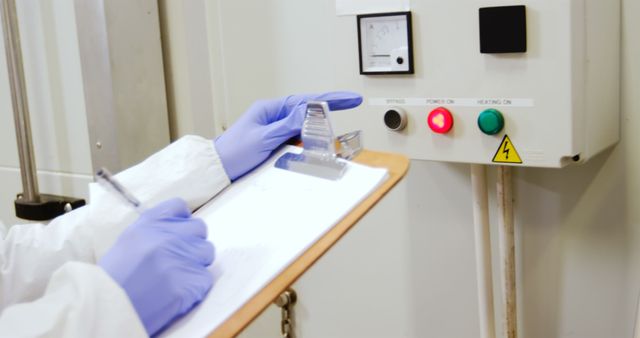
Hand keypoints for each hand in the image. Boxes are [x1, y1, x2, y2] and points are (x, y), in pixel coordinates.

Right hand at [99, 198, 214, 335]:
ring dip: (196, 264)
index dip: (181, 221)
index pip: (179, 206)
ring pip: (206, 252)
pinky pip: (205, 279)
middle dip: (191, 243)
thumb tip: (179, 229)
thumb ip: (154, 231)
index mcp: (149, 222)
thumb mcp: (128, 242)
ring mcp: (180, 258)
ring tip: (175, 278)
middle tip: (177, 260)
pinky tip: (176, 294)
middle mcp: (167, 236)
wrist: (106, 310)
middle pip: (199, 229)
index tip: (178, 232)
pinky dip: (194, 288)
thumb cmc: (113, 280)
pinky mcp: (190, 282)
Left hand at [214, 91, 362, 179]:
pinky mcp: (274, 147)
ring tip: (325, 144)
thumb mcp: (263, 137)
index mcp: (270, 110)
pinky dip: (305, 147)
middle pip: (308, 114)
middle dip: (326, 117)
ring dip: (314, 136)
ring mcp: (274, 133)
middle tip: (344, 120)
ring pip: (303, 130)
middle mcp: (273, 119)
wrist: (215, 171)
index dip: (331, 99)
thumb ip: (287, 124)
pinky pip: (295, 143)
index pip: (306, 101)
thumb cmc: (232, 152)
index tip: (351, 99)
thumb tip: (309, 110)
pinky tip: (310, 152)